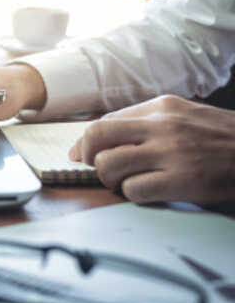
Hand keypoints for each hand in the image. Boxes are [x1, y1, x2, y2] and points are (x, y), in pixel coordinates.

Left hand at [69, 95, 234, 204]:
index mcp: (162, 107)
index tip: (81, 155)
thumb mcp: (186, 117)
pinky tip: (147, 193)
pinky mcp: (183, 181)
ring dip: (109, 179)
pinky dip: (132, 195)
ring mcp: (172, 153)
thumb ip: (147, 123)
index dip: (86, 142)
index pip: (104, 121)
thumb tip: (98, 140)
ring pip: (109, 165)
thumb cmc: (222, 139)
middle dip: (88, 157)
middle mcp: (163, 126)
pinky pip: (134, 190)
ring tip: (124, 183)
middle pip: (97, 137)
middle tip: (98, 169)